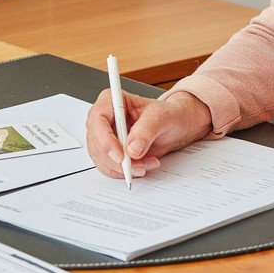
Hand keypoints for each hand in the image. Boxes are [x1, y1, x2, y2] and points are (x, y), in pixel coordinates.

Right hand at [85, 87, 212, 180]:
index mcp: (112, 100)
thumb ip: (147, 129)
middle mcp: (104, 118)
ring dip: (123, 168)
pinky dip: (124, 172)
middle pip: (96, 143)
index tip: (121, 156)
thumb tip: (132, 148)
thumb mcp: (163, 116)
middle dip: (117, 159)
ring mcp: (105, 136)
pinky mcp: (109, 152)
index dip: (105, 140)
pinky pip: (108, 167)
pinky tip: (141, 167)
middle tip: (139, 165)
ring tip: (147, 164)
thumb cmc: (169, 114)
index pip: (98, 119)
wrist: (176, 126)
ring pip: (101, 158)